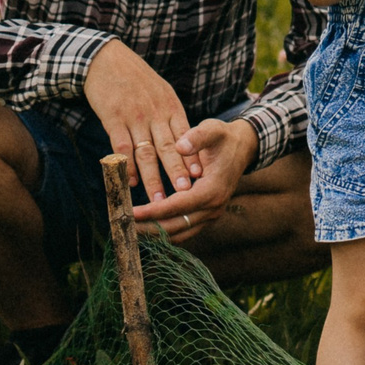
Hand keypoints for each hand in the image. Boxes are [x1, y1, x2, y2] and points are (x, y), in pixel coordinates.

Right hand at [84, 40, 195, 203]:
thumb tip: (182, 142)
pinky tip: (130, 183)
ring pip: (146, 152)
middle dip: (177, 172)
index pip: (186, 136)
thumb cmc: (135, 78)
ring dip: (152, 178)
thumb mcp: (161, 91)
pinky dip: (127, 167)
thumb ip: (171, 116)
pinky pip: (122, 147)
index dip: (192, 157)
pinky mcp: (114, 118)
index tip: (200, 176)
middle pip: (169, 148)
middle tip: (185, 193)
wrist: (105, 59)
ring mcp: (135, 116)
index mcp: (171, 106)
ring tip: (158, 199)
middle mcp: (156, 113)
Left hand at [135, 117, 256, 241]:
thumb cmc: (223, 138)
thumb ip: (197, 137)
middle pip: (176, 226)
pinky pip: (183, 231)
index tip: (131, 212)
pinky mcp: (206, 217)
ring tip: (129, 229)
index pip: (179, 206)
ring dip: (154, 234)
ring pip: (179, 234)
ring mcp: (211, 215)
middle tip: (122, 224)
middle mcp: (213, 208)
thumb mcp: (213, 130)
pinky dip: (163, 232)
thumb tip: (179, 146)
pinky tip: (145, 228)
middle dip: (148, 228)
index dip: (154, 211)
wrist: (242, 148)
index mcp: (213, 189)